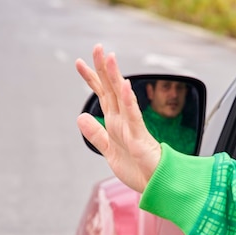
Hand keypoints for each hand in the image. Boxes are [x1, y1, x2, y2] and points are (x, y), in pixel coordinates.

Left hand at [76, 44, 161, 192]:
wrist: (156, 184)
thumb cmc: (138, 168)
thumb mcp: (109, 151)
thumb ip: (96, 134)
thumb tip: (80, 117)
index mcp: (116, 122)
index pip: (102, 95)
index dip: (91, 78)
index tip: (79, 62)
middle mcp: (123, 120)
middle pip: (111, 89)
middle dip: (103, 68)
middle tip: (97, 47)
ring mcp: (132, 126)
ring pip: (122, 97)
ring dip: (116, 77)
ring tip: (110, 58)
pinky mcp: (139, 137)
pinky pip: (133, 116)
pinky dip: (129, 101)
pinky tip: (125, 87)